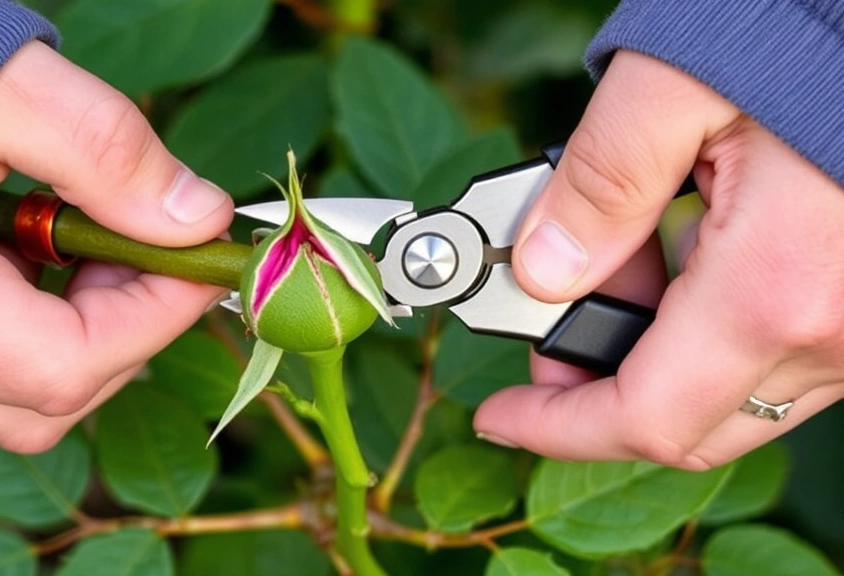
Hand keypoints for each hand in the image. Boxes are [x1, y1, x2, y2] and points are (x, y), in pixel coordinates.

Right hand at [0, 42, 232, 452]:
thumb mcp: (2, 87)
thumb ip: (109, 155)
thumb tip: (199, 219)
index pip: (72, 367)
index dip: (160, 317)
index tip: (205, 258)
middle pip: (44, 404)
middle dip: (124, 331)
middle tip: (148, 248)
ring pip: (6, 399)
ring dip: (77, 334)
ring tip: (87, 242)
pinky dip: (24, 325)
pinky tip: (30, 250)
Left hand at [474, 50, 843, 469]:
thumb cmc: (809, 27)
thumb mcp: (671, 87)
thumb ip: (599, 186)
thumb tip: (543, 270)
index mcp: (778, 289)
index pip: (646, 419)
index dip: (558, 430)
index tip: (501, 418)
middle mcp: (835, 330)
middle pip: (688, 423)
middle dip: (594, 387)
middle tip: (547, 320)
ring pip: (732, 393)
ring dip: (652, 350)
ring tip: (620, 258)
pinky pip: (778, 353)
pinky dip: (710, 327)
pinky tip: (688, 251)